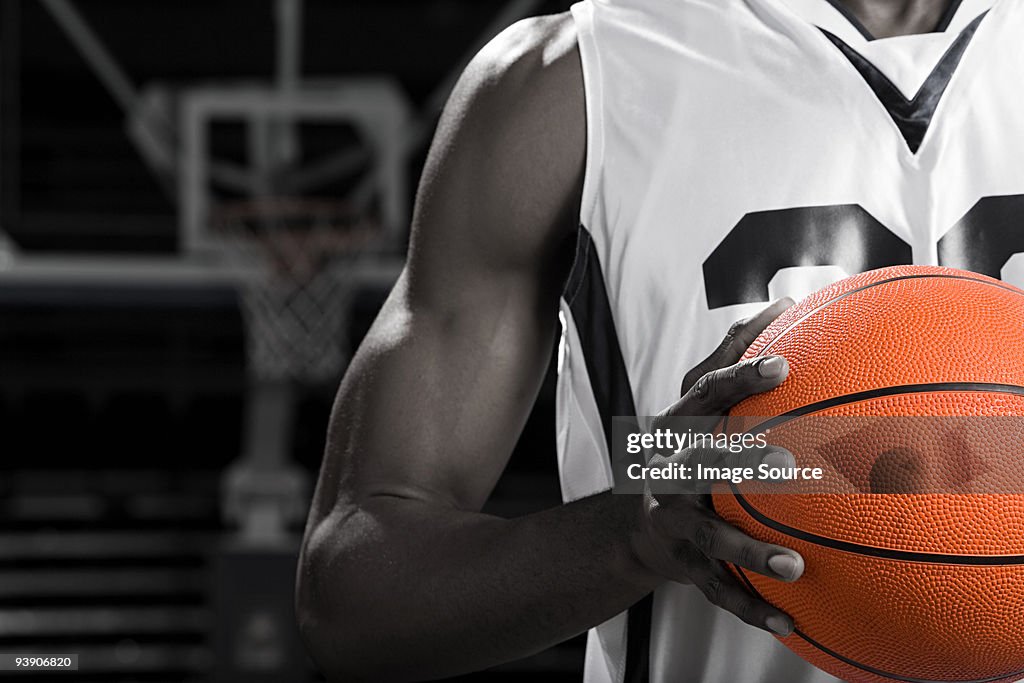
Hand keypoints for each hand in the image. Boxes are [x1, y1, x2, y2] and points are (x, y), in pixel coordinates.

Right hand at [629, 299, 804, 636]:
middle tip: (786, 464)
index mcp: (678, 430)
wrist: (632, 527)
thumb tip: (786, 303)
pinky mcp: (685, 563)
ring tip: (794, 565)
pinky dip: (750, 606)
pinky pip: (717, 588)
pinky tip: (791, 622)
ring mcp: (675, 521)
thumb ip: (733, 358)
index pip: (704, 396)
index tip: (782, 365)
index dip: (739, 379)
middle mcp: (671, 473)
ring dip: (749, 549)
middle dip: (740, 464)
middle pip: (701, 465)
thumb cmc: (681, 452)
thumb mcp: (697, 406)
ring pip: (710, 535)